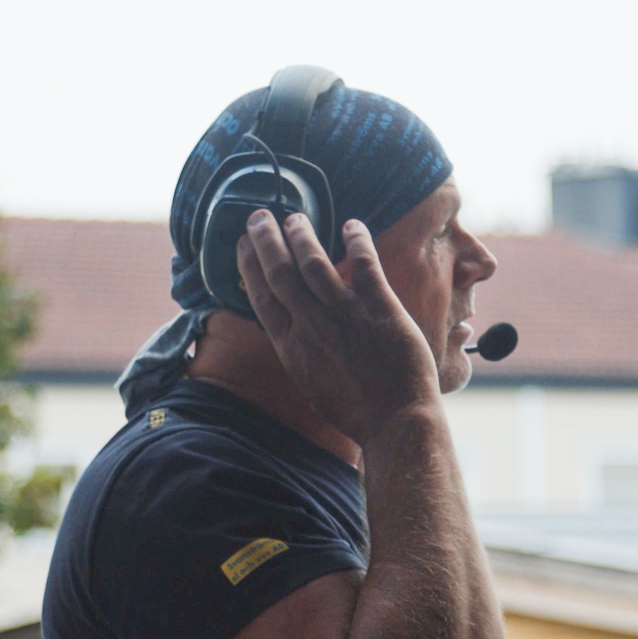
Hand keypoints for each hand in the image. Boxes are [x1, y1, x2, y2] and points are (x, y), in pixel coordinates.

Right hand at [237, 210, 440, 445]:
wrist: (394, 422)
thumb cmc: (355, 412)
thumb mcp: (311, 384)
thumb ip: (300, 354)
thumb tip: (293, 338)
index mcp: (291, 347)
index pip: (261, 297)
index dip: (249, 266)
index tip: (243, 244)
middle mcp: (312, 326)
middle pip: (280, 272)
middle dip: (266, 240)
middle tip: (259, 216)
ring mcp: (345, 315)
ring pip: (314, 263)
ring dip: (302, 236)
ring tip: (295, 218)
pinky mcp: (379, 309)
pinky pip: (364, 264)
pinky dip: (357, 240)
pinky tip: (352, 225)